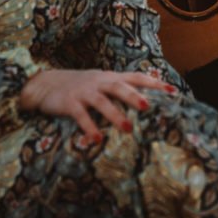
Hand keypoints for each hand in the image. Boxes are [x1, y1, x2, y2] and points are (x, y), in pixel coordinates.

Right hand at [19, 69, 173, 140]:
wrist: (45, 83)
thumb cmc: (80, 86)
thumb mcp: (102, 82)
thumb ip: (120, 87)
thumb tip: (146, 96)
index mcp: (110, 77)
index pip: (136, 77)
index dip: (154, 83)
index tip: (173, 90)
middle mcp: (99, 82)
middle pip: (119, 87)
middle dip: (133, 96)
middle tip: (147, 106)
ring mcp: (84, 92)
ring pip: (102, 102)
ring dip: (115, 115)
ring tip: (127, 128)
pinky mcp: (69, 103)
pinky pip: (81, 116)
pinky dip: (89, 127)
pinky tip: (96, 139)